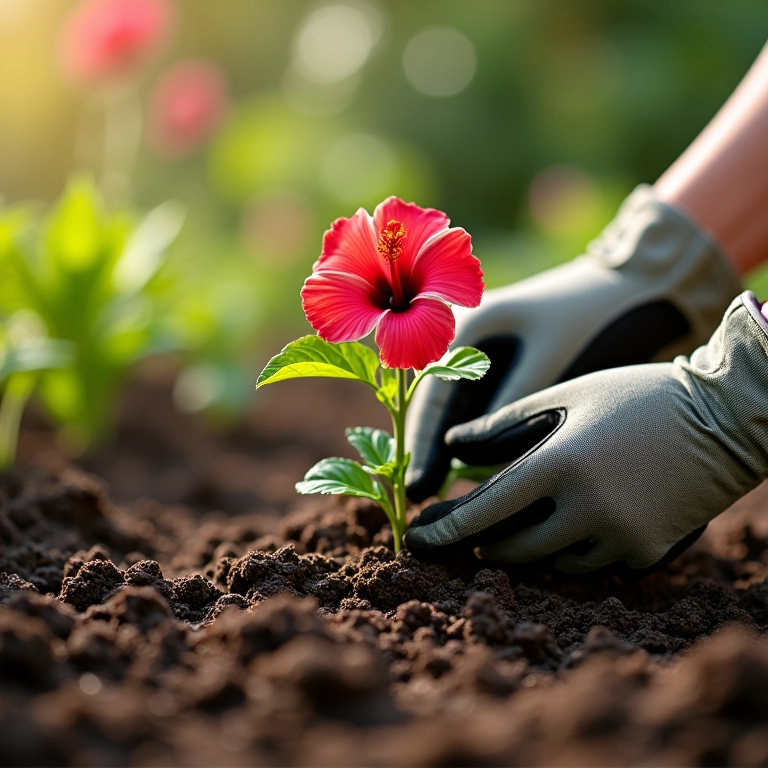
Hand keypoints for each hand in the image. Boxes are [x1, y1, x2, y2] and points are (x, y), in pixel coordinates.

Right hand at [405, 185, 740, 501]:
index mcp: (469, 328)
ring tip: (447, 502)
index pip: (429, 396)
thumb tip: (473, 461)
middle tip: (423, 505)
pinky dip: (482, 446)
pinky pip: (486, 416)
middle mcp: (469, 345)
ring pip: (460, 416)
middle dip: (430, 456)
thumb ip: (511, 405)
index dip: (421, 446)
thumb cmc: (595, 316)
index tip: (416, 489)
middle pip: (438, 410)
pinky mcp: (510, 375)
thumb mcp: (550, 359)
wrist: (636, 289)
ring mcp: (488, 360)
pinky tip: (481, 480)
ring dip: (452, 456)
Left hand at [405, 292, 767, 574]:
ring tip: (528, 518)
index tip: (416, 539)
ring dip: (531, 545)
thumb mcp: (565, 396)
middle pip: (513, 548)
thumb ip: (503, 423)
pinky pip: (594, 563)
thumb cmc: (635, 395)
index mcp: (560, 464)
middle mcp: (587, 509)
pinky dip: (575, 547)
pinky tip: (579, 520)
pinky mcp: (647, 553)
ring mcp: (620, 536)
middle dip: (486, 542)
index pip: (485, 511)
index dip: (446, 530)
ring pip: (552, 560)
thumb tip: (452, 445)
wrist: (723, 417)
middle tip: (473, 532)